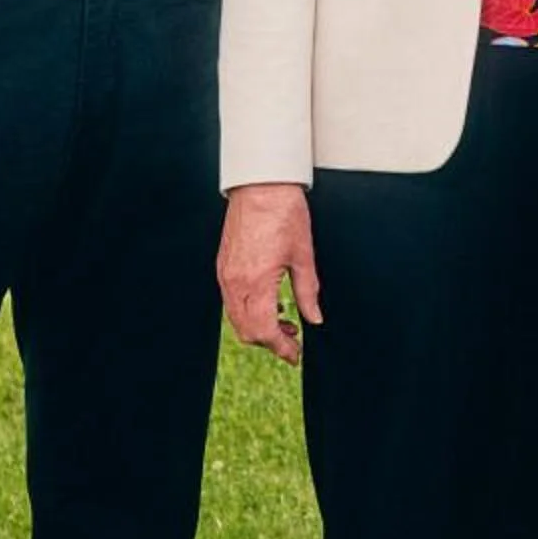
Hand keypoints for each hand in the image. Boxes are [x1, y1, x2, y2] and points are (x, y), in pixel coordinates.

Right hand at [217, 183, 322, 364]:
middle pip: (246, 331)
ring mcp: (225, 273)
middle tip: (293, 340)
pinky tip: (270, 304)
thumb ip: (308, 292)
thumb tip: (314, 319)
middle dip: (269, 342)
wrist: (261, 183)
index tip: (296, 355)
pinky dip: (248, 311)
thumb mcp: (303, 255)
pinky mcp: (223, 265)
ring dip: (258, 327)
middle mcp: (235, 281)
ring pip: (236, 318)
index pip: (264, 331)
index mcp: (257, 281)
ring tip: (285, 322)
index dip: (281, 348)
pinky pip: (231, 301)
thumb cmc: (285, 212)